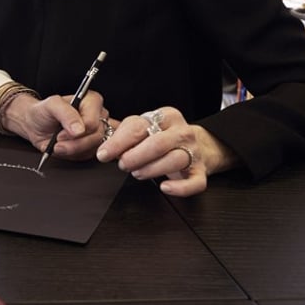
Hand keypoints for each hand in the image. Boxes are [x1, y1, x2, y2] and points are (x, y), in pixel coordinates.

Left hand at [5, 91, 109, 160]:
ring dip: (72, 150)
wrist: (35, 125)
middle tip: (57, 142)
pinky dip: (73, 155)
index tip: (60, 134)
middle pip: (95, 137)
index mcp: (92, 101)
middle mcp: (98, 116)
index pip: (93, 122)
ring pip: (93, 148)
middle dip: (73, 144)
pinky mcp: (92, 145)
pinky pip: (88, 155)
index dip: (77, 132)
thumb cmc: (44, 112)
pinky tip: (64, 148)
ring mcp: (96, 131)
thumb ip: (66, 113)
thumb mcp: (51, 105)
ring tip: (58, 146)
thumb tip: (80, 130)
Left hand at [95, 107, 236, 196]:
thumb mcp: (145, 129)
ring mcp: (194, 151)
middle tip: (122, 165)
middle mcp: (182, 132)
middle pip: (157, 143)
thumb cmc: (163, 138)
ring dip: (151, 169)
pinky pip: (194, 182)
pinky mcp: (201, 172)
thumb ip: (126, 136)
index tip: (103, 154)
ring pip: (174, 160)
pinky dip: (179, 188)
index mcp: (165, 116)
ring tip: (137, 173)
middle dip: (135, 156)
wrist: (200, 146)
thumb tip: (106, 149)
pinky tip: (165, 187)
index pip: (139, 126)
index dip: (118, 142)